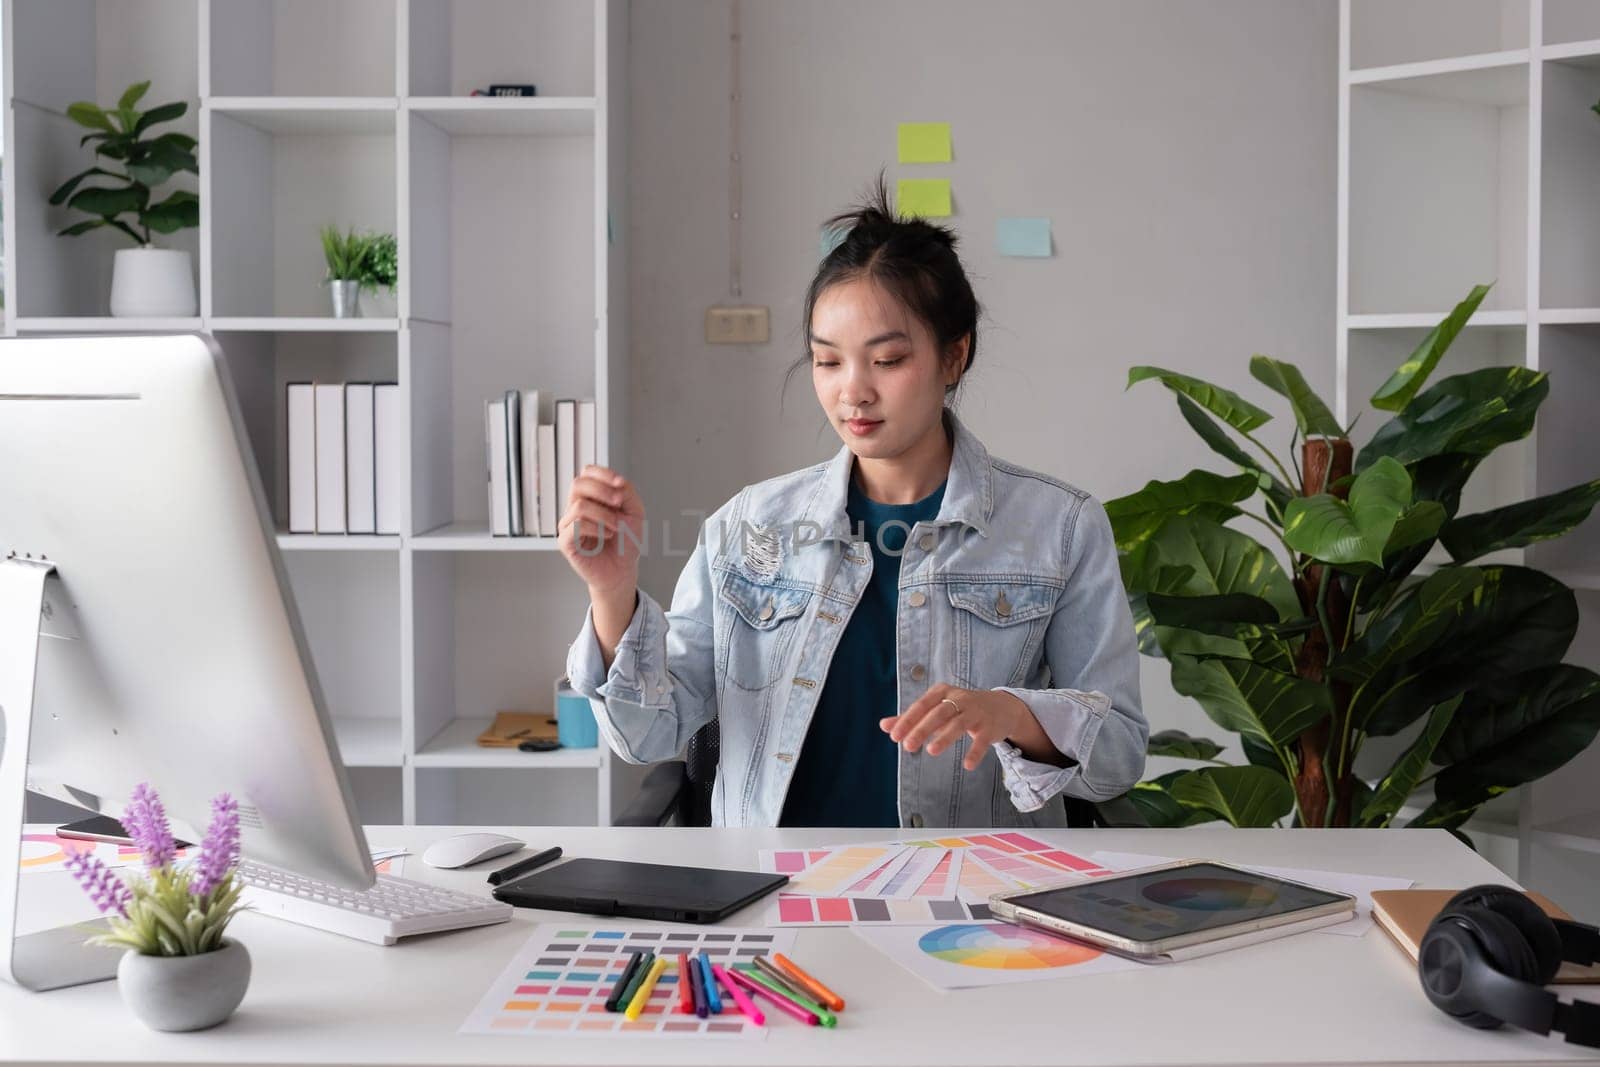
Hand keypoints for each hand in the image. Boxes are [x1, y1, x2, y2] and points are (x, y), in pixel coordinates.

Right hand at [558, 465, 645, 594]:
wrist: (623, 569)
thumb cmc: (626, 541)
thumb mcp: (635, 511)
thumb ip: (626, 491)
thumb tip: (616, 480)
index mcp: (591, 497)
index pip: (587, 473)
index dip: (603, 474)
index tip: (620, 484)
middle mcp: (576, 507)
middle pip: (578, 484)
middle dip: (602, 491)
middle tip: (619, 504)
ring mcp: (568, 524)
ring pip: (579, 506)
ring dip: (604, 515)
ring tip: (615, 527)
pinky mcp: (565, 542)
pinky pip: (575, 526)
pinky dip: (596, 529)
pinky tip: (607, 536)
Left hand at [879, 685, 1031, 771]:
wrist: (1000, 707)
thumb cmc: (960, 708)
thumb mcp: (936, 708)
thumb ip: (911, 718)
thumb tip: (883, 725)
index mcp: (942, 692)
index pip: (921, 705)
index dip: (907, 720)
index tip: (894, 736)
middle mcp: (959, 699)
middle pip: (938, 714)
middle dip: (922, 729)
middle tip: (907, 747)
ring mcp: (976, 713)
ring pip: (958, 724)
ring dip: (945, 737)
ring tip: (931, 752)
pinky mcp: (990, 727)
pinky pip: (982, 740)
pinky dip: (975, 752)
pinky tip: (967, 765)